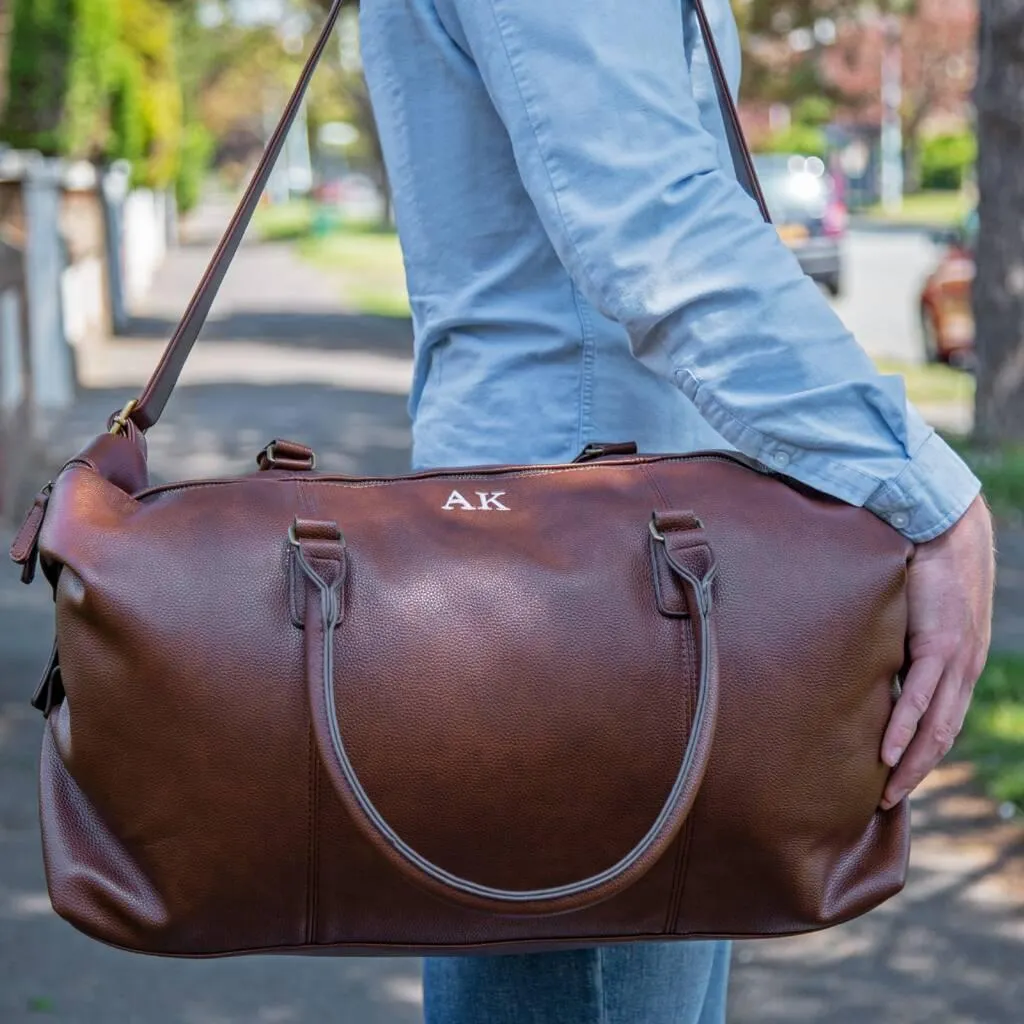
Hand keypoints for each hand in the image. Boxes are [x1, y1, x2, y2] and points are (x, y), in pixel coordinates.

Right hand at [880, 494, 994, 809]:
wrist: (945, 524)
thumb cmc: (925, 563)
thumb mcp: (915, 611)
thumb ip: (900, 638)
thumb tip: (867, 654)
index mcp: (960, 663)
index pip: (943, 721)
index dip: (924, 756)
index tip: (896, 777)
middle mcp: (964, 669)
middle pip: (942, 735)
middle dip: (917, 773)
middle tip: (887, 800)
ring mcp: (954, 659)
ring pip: (936, 726)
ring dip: (912, 764)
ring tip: (887, 790)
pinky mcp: (938, 643)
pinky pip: (919, 695)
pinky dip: (904, 727)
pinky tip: (888, 752)